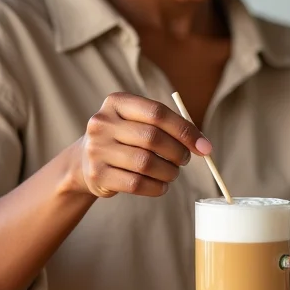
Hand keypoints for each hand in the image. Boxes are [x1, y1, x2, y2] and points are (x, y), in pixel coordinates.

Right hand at [77, 92, 211, 198]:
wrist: (85, 161)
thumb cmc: (125, 138)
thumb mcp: (139, 122)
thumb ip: (169, 127)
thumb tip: (203, 145)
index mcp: (116, 102)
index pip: (157, 112)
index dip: (184, 130)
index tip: (204, 146)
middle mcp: (102, 122)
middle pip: (152, 137)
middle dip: (177, 151)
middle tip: (185, 159)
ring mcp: (96, 149)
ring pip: (145, 163)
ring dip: (168, 171)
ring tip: (173, 173)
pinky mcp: (97, 174)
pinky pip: (136, 183)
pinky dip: (156, 187)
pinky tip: (161, 185)